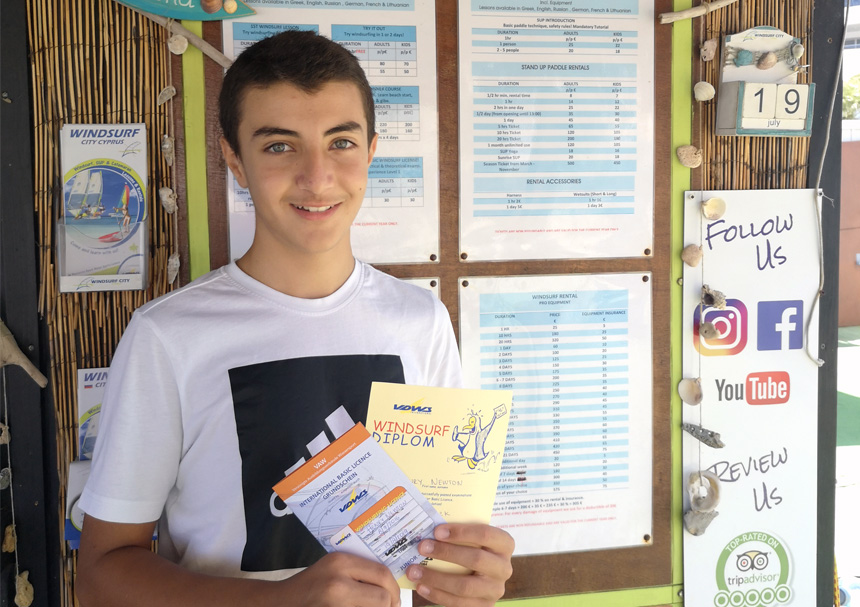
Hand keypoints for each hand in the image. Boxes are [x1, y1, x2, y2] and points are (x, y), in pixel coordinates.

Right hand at [284, 552, 400, 606]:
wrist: (282, 601)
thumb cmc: (311, 583)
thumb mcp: (334, 566)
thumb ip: (359, 570)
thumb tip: (391, 583)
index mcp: (341, 562)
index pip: (382, 574)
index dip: (394, 588)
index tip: (395, 596)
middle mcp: (338, 582)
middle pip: (382, 597)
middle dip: (389, 604)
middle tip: (389, 606)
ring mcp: (335, 603)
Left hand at [405, 524, 513, 606]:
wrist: (483, 578)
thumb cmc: (473, 549)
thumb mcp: (473, 539)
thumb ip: (459, 533)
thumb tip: (429, 526)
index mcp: (504, 544)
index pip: (485, 534)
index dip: (461, 532)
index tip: (437, 530)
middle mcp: (504, 568)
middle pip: (476, 559)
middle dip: (446, 553)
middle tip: (422, 547)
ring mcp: (495, 590)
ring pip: (464, 586)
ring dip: (435, 578)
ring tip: (414, 571)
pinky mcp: (484, 606)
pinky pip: (458, 603)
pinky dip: (437, 594)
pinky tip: (421, 586)